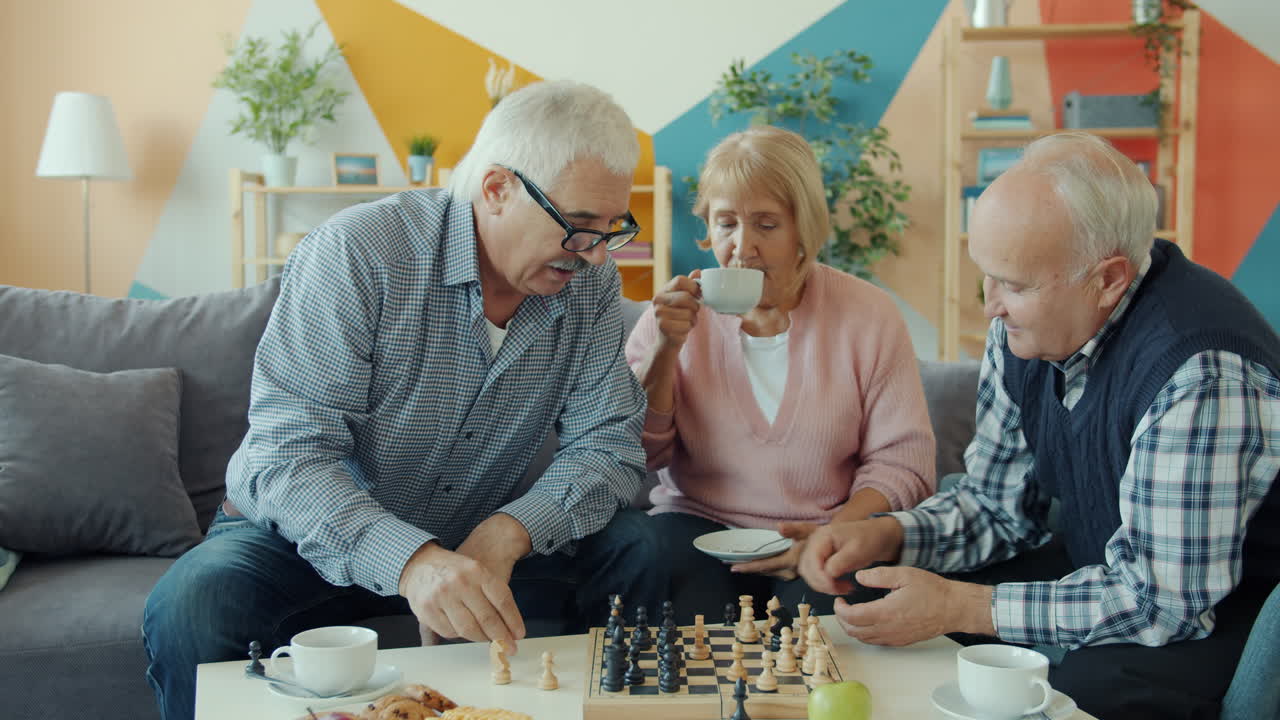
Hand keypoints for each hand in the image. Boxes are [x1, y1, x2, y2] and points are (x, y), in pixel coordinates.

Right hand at [398, 541, 524, 652]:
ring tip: (488, 640)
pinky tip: (465, 631)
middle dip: (501, 637)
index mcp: (477, 570)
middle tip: (509, 647)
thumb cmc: (454, 569)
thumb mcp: (477, 571)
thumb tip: (509, 626)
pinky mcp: (426, 609)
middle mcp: (460, 582)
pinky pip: (449, 632)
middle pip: (487, 618)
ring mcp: (442, 596)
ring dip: (481, 638)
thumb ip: (492, 594)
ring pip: (468, 629)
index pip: (502, 600)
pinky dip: (459, 635)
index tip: (519, 634)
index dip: (513, 621)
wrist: (420, 562)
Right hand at [652, 272, 702, 348]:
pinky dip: (688, 328)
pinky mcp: (663, 327)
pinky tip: (682, 329)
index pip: (680, 280)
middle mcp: (657, 300)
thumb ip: (690, 286)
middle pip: (686, 297)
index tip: (697, 294)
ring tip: (686, 322)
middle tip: (692, 312)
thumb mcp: (683, 300)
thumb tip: (698, 271)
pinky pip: (686, 325)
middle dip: (695, 307)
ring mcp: (659, 314)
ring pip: (688, 313)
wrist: (666, 341)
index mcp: (663, 291)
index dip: (693, 286)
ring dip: (693, 319)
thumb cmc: (678, 318)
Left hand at [730, 521, 817, 579]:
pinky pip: (775, 572)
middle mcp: (791, 572)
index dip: (748, 567)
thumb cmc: (821, 537)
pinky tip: (757, 564)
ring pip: (769, 573)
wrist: (837, 548)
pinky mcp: (794, 574)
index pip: (765, 565)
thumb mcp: (809, 530)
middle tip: (729, 564)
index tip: (733, 567)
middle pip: (764, 571)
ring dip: (755, 569)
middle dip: (747, 568)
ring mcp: (792, 575)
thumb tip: (779, 527)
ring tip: (739, 564)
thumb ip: (793, 529)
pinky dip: (764, 568)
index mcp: (792, 561)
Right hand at [797, 517, 902, 594]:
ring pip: (809, 574)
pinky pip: (815, 574)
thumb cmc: (870, 540)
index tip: (835, 588)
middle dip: (821, 583)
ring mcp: (816, 550)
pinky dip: (825, 584)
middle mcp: (815, 542)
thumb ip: (840, 562)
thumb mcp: (858, 551)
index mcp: (822, 536)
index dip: (820, 578)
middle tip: (842, 589)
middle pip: (806, 568)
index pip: (812, 561)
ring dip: (823, 585)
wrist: (878, 536)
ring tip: (844, 588)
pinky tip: (840, 585)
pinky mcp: (821, 558)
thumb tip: (827, 575)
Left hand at [832, 566, 994, 645]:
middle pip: (854, 631)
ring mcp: (895, 638)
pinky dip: (865, 633)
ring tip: (851, 613)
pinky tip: (867, 621)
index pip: (852, 617)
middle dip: (842, 620)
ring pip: (864, 639)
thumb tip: (859, 577)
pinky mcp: (901, 641)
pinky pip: (876, 642)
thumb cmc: (933, 591)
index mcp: (886, 612)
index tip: (839, 601)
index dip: (840, 610)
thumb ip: (878, 575)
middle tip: (841, 606)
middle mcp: (889, 629)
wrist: (953, 608)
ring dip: (852, 628)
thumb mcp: (904, 574)